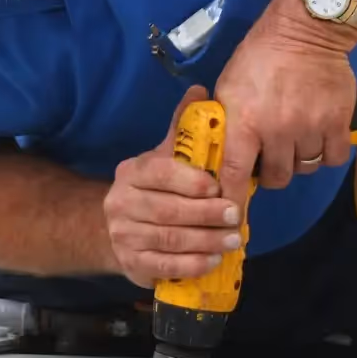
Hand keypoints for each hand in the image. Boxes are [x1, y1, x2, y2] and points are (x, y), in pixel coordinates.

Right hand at [102, 85, 242, 287]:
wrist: (122, 228)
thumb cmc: (155, 190)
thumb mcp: (166, 158)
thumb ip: (184, 130)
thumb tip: (200, 90)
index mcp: (131, 173)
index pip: (160, 173)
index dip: (190, 181)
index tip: (219, 187)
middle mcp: (120, 203)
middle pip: (167, 210)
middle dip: (206, 215)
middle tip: (236, 216)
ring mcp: (123, 236)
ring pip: (169, 240)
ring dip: (205, 241)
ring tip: (232, 239)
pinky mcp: (131, 264)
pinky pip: (164, 267)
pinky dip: (192, 265)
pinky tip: (213, 261)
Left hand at [214, 0, 356, 203]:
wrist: (305, 31)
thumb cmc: (258, 57)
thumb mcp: (227, 86)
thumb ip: (226, 122)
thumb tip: (218, 156)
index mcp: (245, 122)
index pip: (233, 174)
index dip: (231, 199)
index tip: (230, 216)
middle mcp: (278, 130)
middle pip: (276, 178)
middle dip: (270, 173)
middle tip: (268, 157)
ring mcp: (311, 127)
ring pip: (305, 168)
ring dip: (297, 160)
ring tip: (293, 140)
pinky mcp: (339, 123)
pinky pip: (332, 158)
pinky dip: (325, 154)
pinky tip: (317, 138)